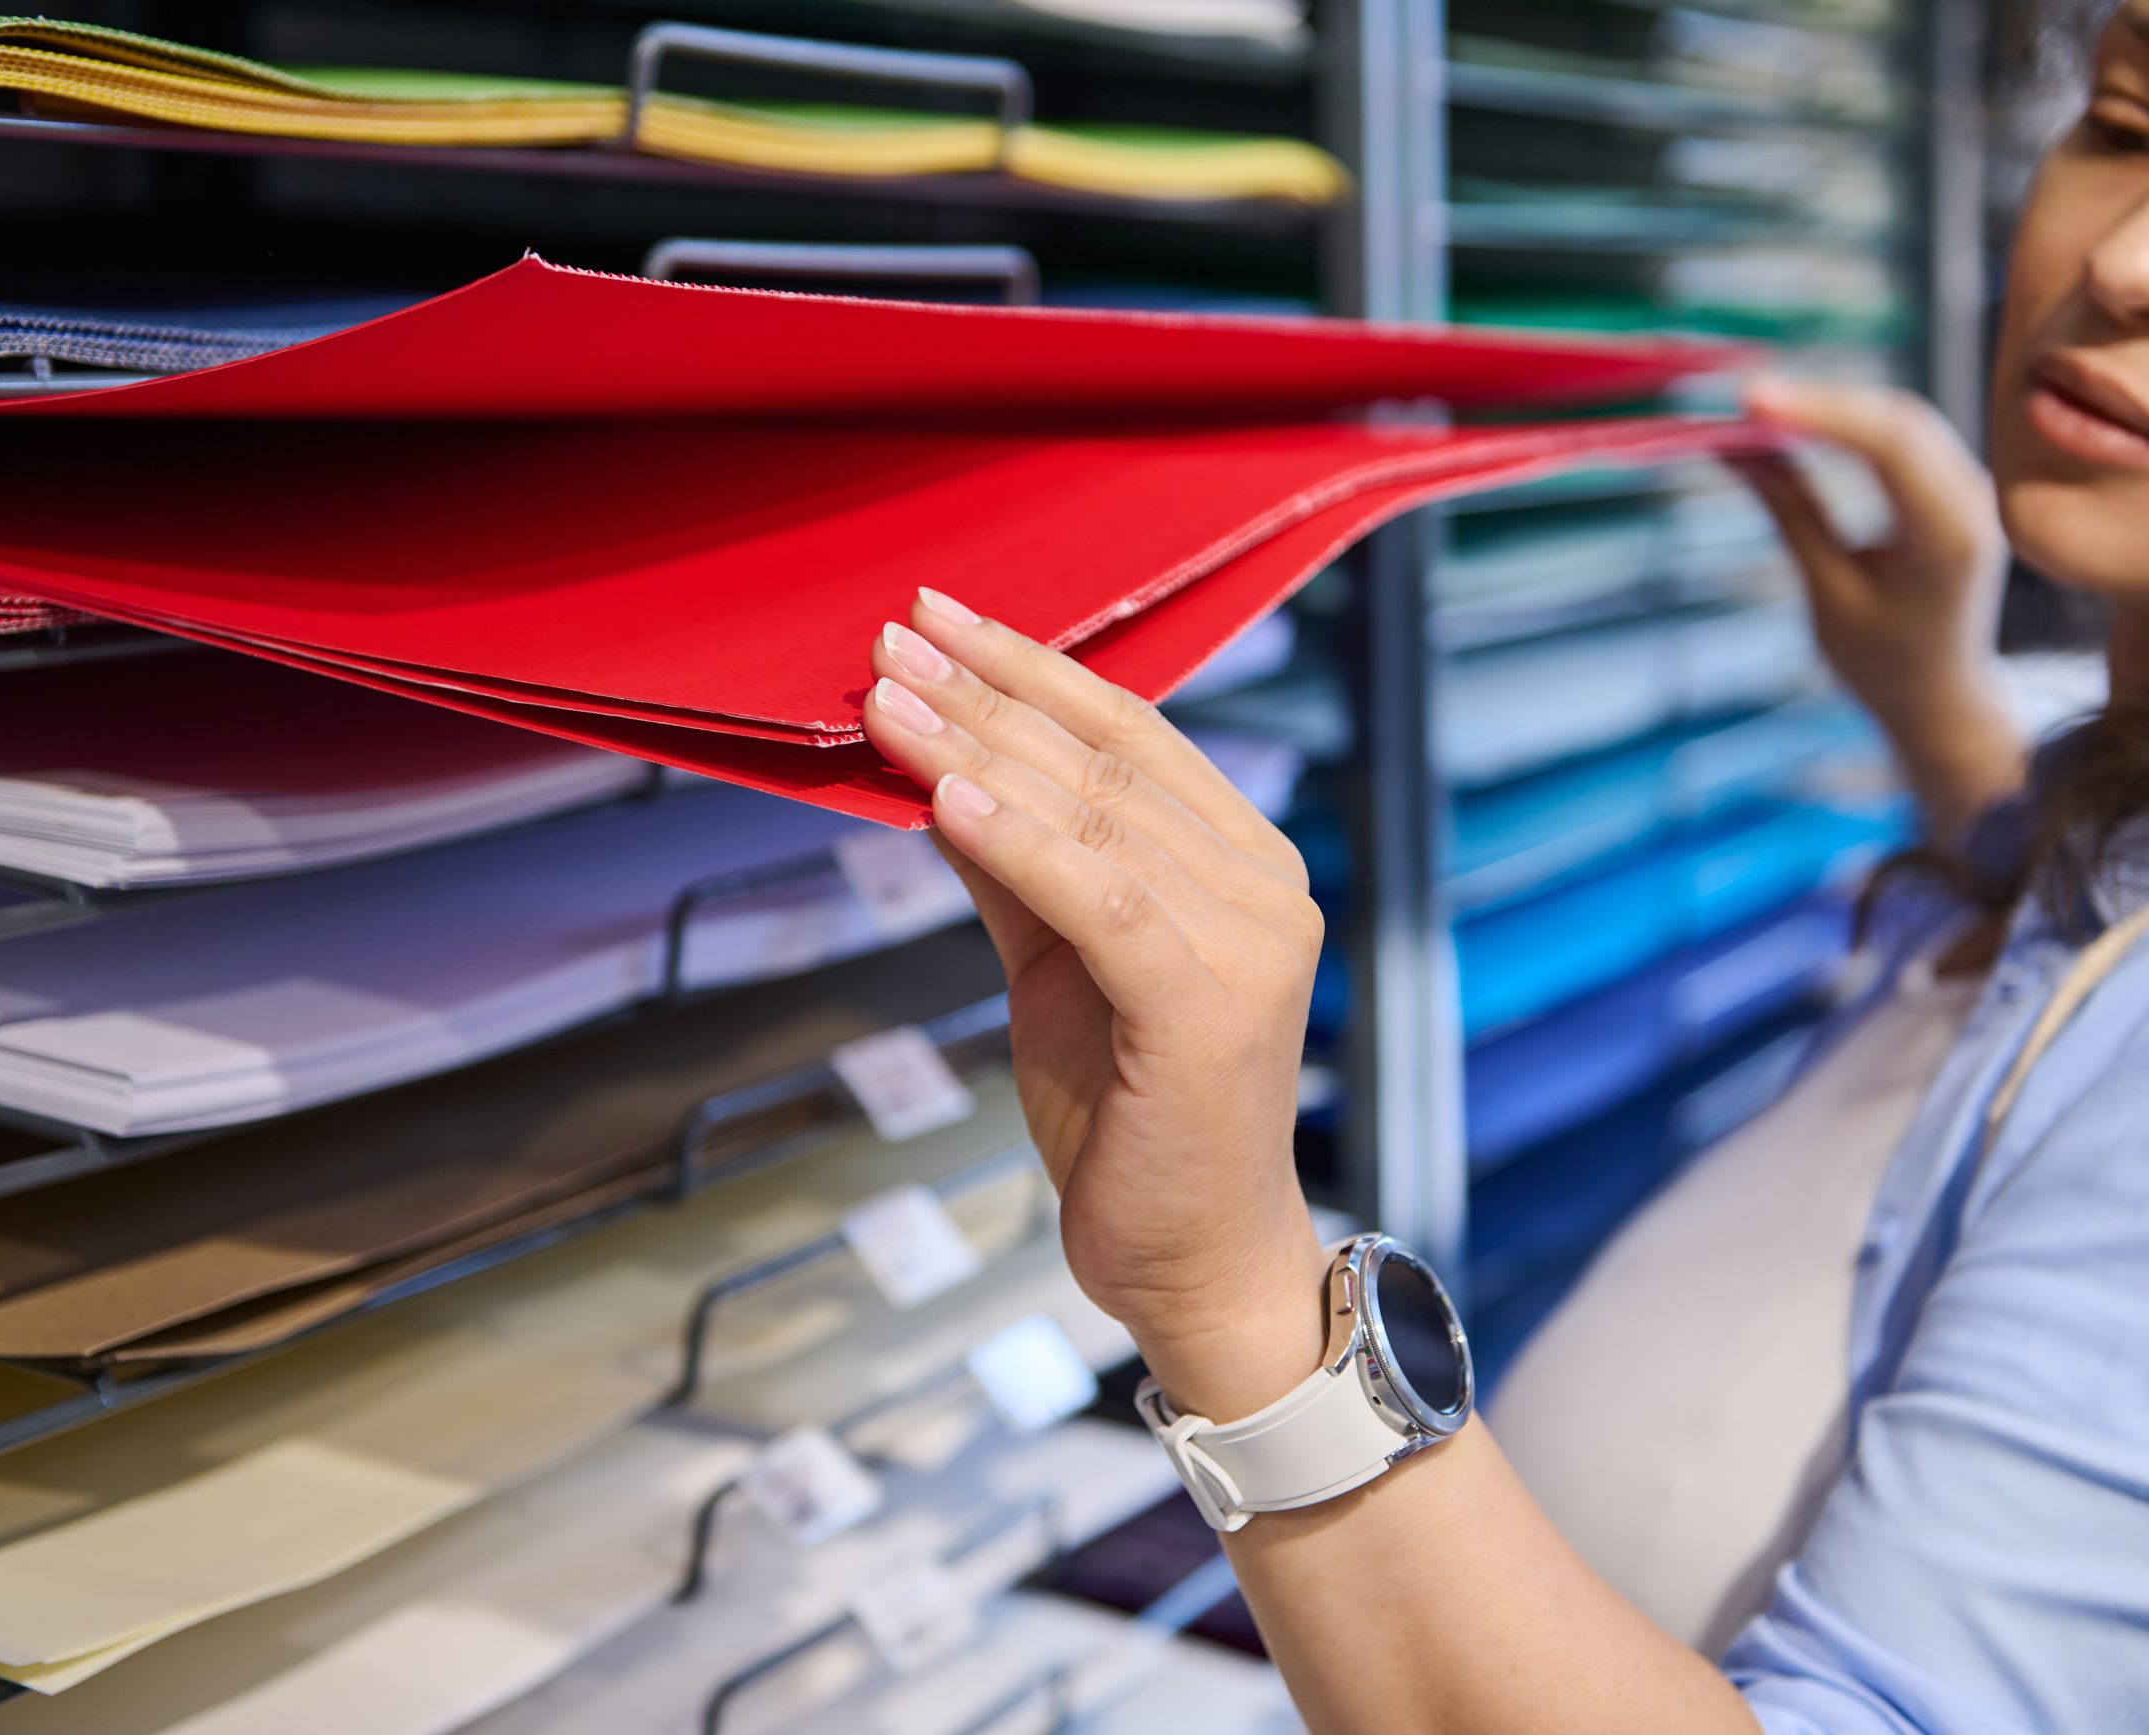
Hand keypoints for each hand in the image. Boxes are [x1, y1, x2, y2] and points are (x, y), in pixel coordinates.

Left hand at [861, 589, 1332, 1420]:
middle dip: (985, 693)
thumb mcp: (1056, 967)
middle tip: (887, 639)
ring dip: (979, 750)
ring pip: (1097, 819)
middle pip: (1104, 761)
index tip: (934, 619)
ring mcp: (1249, 944)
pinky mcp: (1211, 1007)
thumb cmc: (1129, 1118)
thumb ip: (1014, 867)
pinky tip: (946, 799)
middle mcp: (1262, 887)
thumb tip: (937, 769)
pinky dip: (1020, 843)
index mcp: (1240, 861)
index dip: (1029, 669)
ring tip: (886, 702)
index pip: (1129, 733)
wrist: (1191, 1260)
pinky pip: (1101, 900)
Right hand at [1740, 376, 2026, 842]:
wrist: (1943, 699)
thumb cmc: (1884, 664)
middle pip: (1898, 419)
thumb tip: (1740, 451)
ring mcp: (1970, 490)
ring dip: (1833, 407)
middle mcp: (1973, 501)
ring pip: (1901, 419)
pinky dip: (1850, 424)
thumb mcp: (1828, 595)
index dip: (1819, 412)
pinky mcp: (1953, 488)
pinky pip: (1903, 437)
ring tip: (1761, 408)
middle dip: (1820, 401)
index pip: (1889, 445)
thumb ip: (1793, 515)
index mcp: (1950, 536)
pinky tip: (1802, 422)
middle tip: (1743, 400)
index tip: (1752, 401)